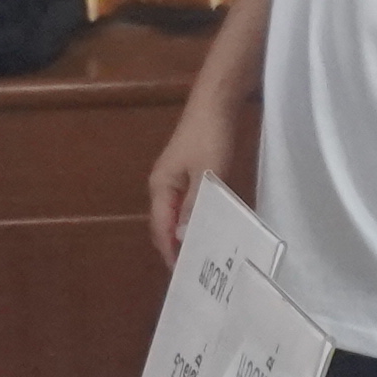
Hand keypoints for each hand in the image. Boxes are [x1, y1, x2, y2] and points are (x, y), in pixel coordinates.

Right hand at [142, 96, 248, 262]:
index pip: (160, 228)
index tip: (182, 274)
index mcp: (160, 186)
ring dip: (186, 234)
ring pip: (176, 215)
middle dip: (176, 247)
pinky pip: (187, 205)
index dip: (169, 251)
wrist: (216, 102)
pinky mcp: (188, 174)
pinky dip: (195, 219)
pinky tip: (210, 228)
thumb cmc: (209, 137)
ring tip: (204, 255)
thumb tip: (183, 236)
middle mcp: (162, 186)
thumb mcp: (207, 174)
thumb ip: (194, 205)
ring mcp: (174, 179)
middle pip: (165, 224)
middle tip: (196, 271)